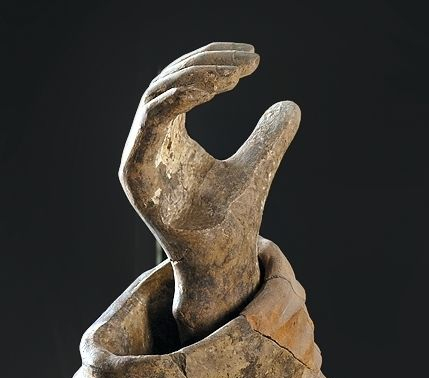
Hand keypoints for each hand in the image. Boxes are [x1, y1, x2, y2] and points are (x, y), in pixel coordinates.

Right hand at [119, 41, 300, 339]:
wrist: (223, 265)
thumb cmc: (234, 223)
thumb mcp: (257, 167)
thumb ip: (269, 138)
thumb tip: (291, 106)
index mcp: (172, 135)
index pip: (185, 83)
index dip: (215, 64)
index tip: (252, 60)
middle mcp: (152, 142)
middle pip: (170, 81)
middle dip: (208, 65)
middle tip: (246, 62)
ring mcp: (141, 158)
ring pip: (158, 96)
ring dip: (195, 79)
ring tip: (233, 75)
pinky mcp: (137, 176)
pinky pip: (150, 125)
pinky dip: (176, 101)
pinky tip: (208, 90)